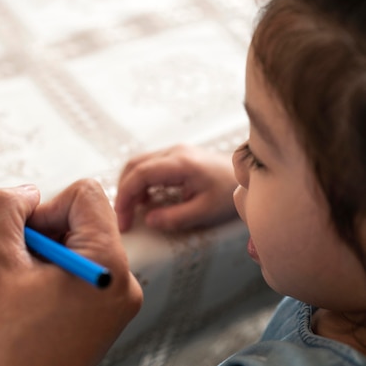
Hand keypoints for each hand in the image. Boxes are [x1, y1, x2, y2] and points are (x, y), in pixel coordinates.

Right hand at [0, 180, 142, 365]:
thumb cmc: (5, 344)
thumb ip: (4, 208)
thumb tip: (27, 192)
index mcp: (108, 265)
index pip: (86, 193)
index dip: (46, 207)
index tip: (23, 242)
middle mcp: (124, 281)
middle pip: (83, 217)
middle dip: (43, 232)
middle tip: (16, 267)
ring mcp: (117, 299)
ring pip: (77, 241)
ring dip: (43, 253)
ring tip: (21, 287)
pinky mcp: (106, 311)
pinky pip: (80, 267)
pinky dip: (51, 271)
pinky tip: (30, 298)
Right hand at [115, 144, 237, 231]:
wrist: (248, 175)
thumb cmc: (231, 191)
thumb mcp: (205, 210)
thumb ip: (176, 217)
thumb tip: (149, 220)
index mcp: (181, 162)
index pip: (140, 173)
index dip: (126, 195)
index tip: (123, 217)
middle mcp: (174, 151)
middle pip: (134, 165)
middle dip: (123, 191)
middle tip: (123, 217)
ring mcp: (174, 151)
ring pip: (138, 164)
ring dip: (130, 186)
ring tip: (133, 210)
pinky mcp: (175, 156)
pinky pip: (149, 166)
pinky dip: (140, 183)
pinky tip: (146, 200)